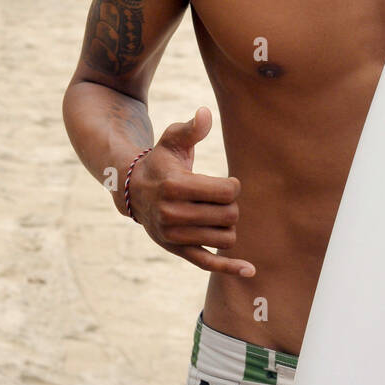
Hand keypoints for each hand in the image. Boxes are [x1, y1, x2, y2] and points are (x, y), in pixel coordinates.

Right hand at [127, 106, 254, 275]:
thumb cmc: (161, 161)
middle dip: (231, 205)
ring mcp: (174, 235)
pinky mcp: (178, 250)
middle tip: (217, 198)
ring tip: (213, 212)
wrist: (133, 190)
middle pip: (230, 215)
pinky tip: (251, 271)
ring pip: (226, 237)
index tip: (224, 182)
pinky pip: (207, 263)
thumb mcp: (172, 141)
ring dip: (227, 224)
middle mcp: (173, 214)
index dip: (233, 185)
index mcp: (176, 186)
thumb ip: (191, 129)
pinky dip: (230, 268)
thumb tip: (205, 113)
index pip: (227, 192)